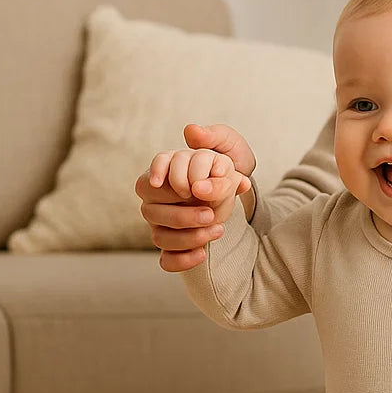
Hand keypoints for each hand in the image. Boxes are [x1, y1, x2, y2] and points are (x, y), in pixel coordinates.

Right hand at [134, 123, 255, 272]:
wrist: (243, 194)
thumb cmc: (231, 169)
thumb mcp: (231, 149)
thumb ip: (215, 138)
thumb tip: (192, 131)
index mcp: (165, 176)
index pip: (149, 182)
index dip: (166, 187)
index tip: (190, 189)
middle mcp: (159, 202)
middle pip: (151, 212)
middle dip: (182, 215)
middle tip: (211, 213)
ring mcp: (166, 226)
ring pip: (159, 237)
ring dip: (187, 236)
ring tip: (218, 229)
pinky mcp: (176, 247)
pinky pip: (167, 260)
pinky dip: (182, 260)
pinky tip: (203, 254)